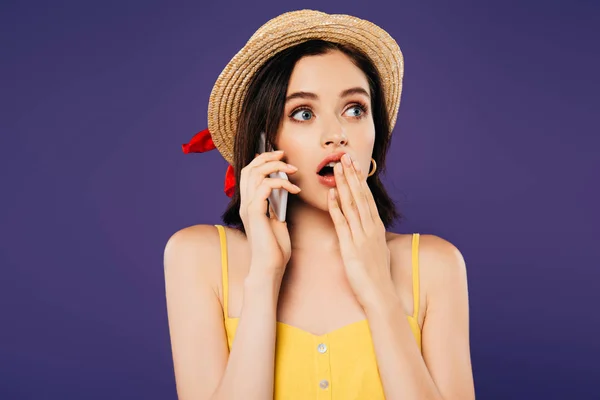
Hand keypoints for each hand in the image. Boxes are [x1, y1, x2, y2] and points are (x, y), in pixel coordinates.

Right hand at [239, 150, 300, 277]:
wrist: (270, 267)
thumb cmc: (275, 248)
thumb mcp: (277, 221)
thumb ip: (276, 205)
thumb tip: (284, 189)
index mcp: (249, 204)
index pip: (248, 173)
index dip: (261, 160)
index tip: (279, 155)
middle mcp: (245, 203)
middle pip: (248, 168)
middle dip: (267, 157)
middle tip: (284, 154)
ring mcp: (248, 208)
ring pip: (255, 174)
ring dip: (276, 167)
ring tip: (293, 170)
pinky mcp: (255, 213)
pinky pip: (265, 187)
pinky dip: (281, 183)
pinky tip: (294, 190)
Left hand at [327, 154, 394, 305]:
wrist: (380, 295)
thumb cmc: (377, 275)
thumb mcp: (376, 250)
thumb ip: (370, 235)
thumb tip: (367, 227)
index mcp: (376, 227)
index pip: (367, 197)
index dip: (359, 179)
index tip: (354, 164)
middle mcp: (370, 228)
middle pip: (360, 196)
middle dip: (351, 175)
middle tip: (345, 156)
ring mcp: (361, 236)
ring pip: (352, 204)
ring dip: (344, 184)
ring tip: (336, 167)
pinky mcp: (350, 247)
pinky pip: (342, 223)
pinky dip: (336, 207)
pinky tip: (332, 193)